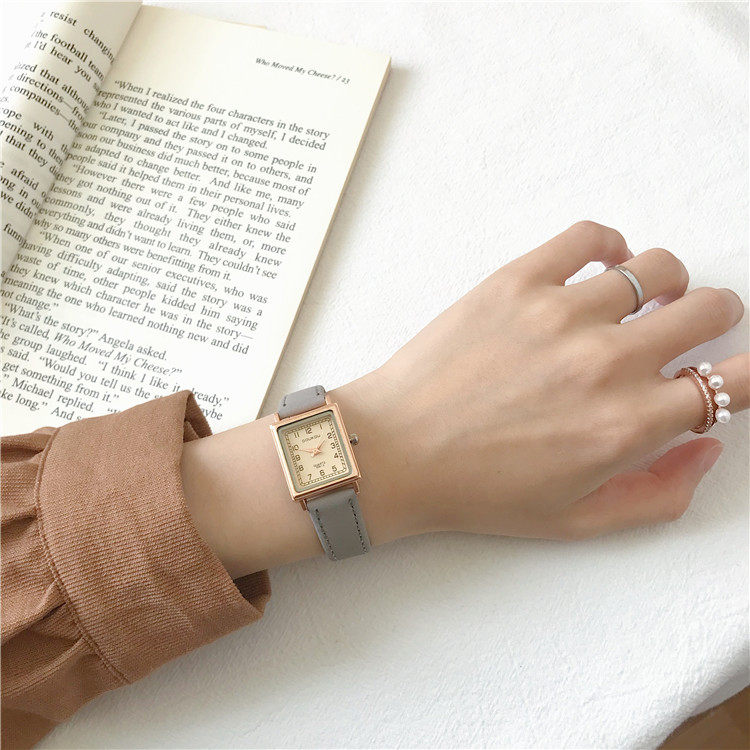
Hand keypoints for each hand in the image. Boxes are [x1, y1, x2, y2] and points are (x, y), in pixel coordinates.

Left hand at [182, 222, 747, 576]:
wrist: (395, 452)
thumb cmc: (479, 492)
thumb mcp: (577, 520)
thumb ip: (660, 493)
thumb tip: (707, 442)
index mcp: (628, 426)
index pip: (730, 383)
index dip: (743, 375)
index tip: (731, 371)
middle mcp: (608, 363)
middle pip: (708, 310)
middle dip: (713, 318)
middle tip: (692, 325)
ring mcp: (562, 314)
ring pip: (657, 267)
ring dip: (665, 282)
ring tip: (645, 297)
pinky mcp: (516, 281)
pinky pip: (589, 237)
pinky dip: (609, 244)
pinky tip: (603, 264)